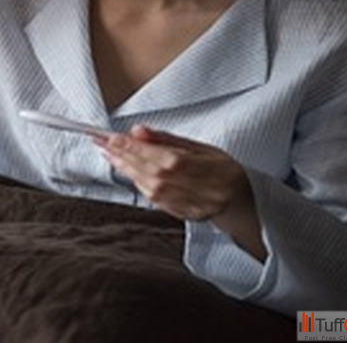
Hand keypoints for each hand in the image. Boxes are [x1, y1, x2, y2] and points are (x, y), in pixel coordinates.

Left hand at [97, 126, 249, 222]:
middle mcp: (198, 189)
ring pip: (150, 188)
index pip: (163, 157)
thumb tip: (138, 131)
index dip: (136, 148)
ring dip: (127, 170)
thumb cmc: (222, 169)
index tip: (114, 138)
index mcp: (207, 169)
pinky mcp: (182, 215)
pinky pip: (154, 200)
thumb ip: (167, 139)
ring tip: (111, 155)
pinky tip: (128, 172)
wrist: (243, 200)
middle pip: (153, 173)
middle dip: (125, 157)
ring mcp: (190, 205)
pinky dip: (138, 184)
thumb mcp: (200, 147)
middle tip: (104, 143)